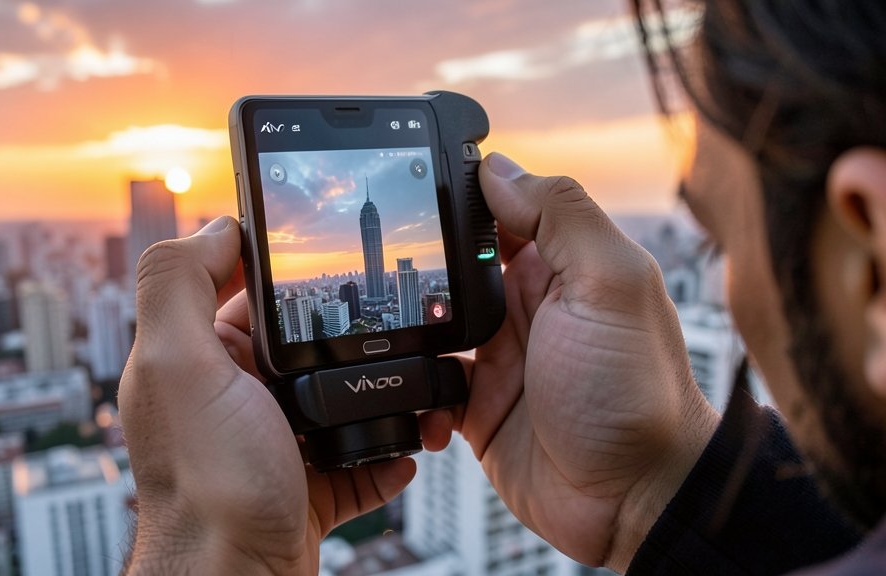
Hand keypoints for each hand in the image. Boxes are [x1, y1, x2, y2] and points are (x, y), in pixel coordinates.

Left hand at [119, 217, 415, 574]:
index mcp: (197, 361)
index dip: (281, 270)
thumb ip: (181, 284)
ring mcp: (270, 444)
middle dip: (346, 335)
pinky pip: (355, 455)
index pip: (240, 291)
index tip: (329, 252)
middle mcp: (230, 399)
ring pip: (335, 398)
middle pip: (300, 342)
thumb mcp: (179, 365)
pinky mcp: (304, 486)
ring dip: (375, 394)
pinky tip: (402, 449)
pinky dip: (383, 451)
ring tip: (412, 386)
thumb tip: (217, 225)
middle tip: (393, 323)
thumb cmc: (207, 489)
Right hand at [421, 154, 719, 571]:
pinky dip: (416, 391)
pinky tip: (423, 398)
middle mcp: (525, 307)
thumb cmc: (637, 393)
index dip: (457, 198)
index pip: (497, 211)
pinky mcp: (477, 408)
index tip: (412, 190)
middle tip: (381, 274)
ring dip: (410, 329)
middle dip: (420, 267)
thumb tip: (498, 168)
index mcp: (559, 266)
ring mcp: (498, 358)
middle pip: (453, 266)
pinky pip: (428, 386)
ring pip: (430, 324)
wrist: (636, 501)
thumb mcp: (609, 285)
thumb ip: (560, 217)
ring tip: (389, 334)